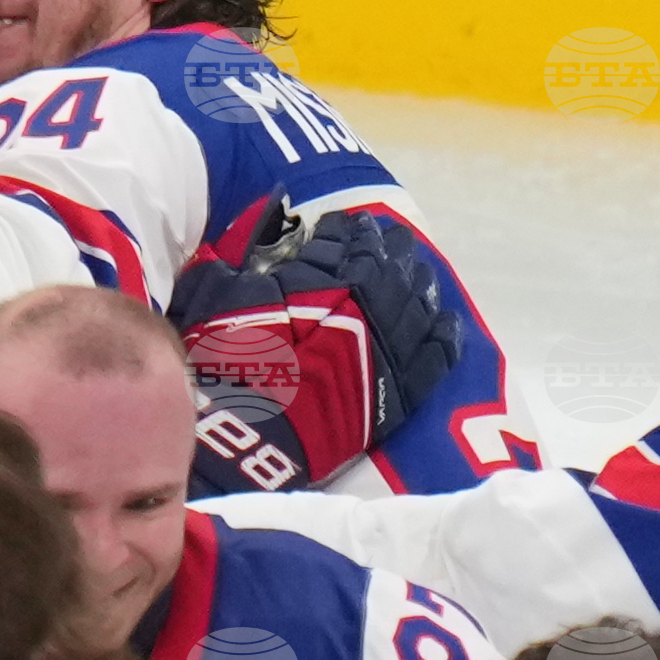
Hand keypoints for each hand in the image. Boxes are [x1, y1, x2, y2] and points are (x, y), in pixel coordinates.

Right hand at [176, 201, 462, 491]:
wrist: (252, 434)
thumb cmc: (229, 364)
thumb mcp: (216, 299)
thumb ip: (231, 265)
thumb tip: (236, 246)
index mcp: (331, 273)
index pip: (349, 236)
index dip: (345, 229)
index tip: (340, 226)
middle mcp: (373, 300)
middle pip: (394, 260)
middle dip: (386, 248)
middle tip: (379, 244)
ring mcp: (394, 343)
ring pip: (421, 298)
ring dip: (416, 281)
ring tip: (411, 275)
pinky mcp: (404, 387)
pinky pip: (439, 351)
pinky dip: (444, 332)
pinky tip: (443, 320)